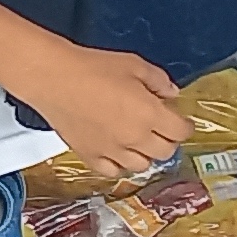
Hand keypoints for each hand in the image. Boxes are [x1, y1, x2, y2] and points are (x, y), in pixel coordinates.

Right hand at [16, 43, 186, 180]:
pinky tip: (116, 151)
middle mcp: (135, 138)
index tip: (179, 120)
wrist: (54, 78)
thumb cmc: (90, 68)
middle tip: (159, 126)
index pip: (181, 132)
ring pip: (141, 165)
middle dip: (166, 139)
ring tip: (137, 139)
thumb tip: (171, 92)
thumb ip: (158, 80)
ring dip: (144, 154)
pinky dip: (118, 164)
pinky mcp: (91, 156)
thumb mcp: (134, 64)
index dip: (183, 125)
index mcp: (150, 114)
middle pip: (165, 151)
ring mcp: (112, 151)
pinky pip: (112, 171)